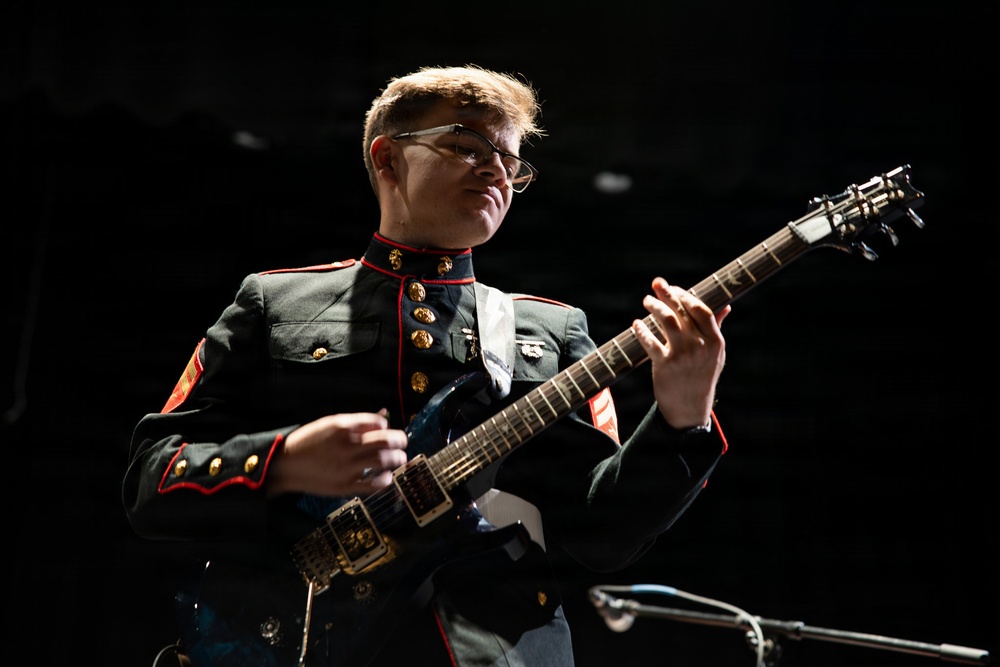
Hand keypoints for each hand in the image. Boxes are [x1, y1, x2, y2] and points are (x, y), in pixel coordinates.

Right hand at [267, 411, 407, 496]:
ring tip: (399, 458)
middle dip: (400, 440)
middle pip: (385, 441)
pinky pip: (373, 484)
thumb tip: (384, 415)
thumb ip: (358, 421)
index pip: (378, 422)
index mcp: (342, 426)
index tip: (387, 429)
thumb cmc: (308, 442)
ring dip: (397, 458)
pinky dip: (385, 479)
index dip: (387, 425)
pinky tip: (387, 476)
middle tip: (402, 442)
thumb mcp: (330, 423)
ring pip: (383, 461)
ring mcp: (347, 466)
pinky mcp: (345, 485)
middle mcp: (347, 445)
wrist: (285, 465)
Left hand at [632, 277, 730, 429]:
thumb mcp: (716, 355)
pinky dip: (641, 330)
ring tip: (646, 301)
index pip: (701, 309)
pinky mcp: (665, 364)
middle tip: (656, 284)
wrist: (690, 408)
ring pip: (666, 320)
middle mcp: (700, 346)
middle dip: (667, 293)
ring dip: (654, 306)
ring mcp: (682, 355)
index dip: (686, 295)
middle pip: (682, 311)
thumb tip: (726, 306)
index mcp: (715, 341)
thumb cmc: (702, 377)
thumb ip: (717, 329)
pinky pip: (650, 341)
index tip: (675, 288)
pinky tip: (636, 324)